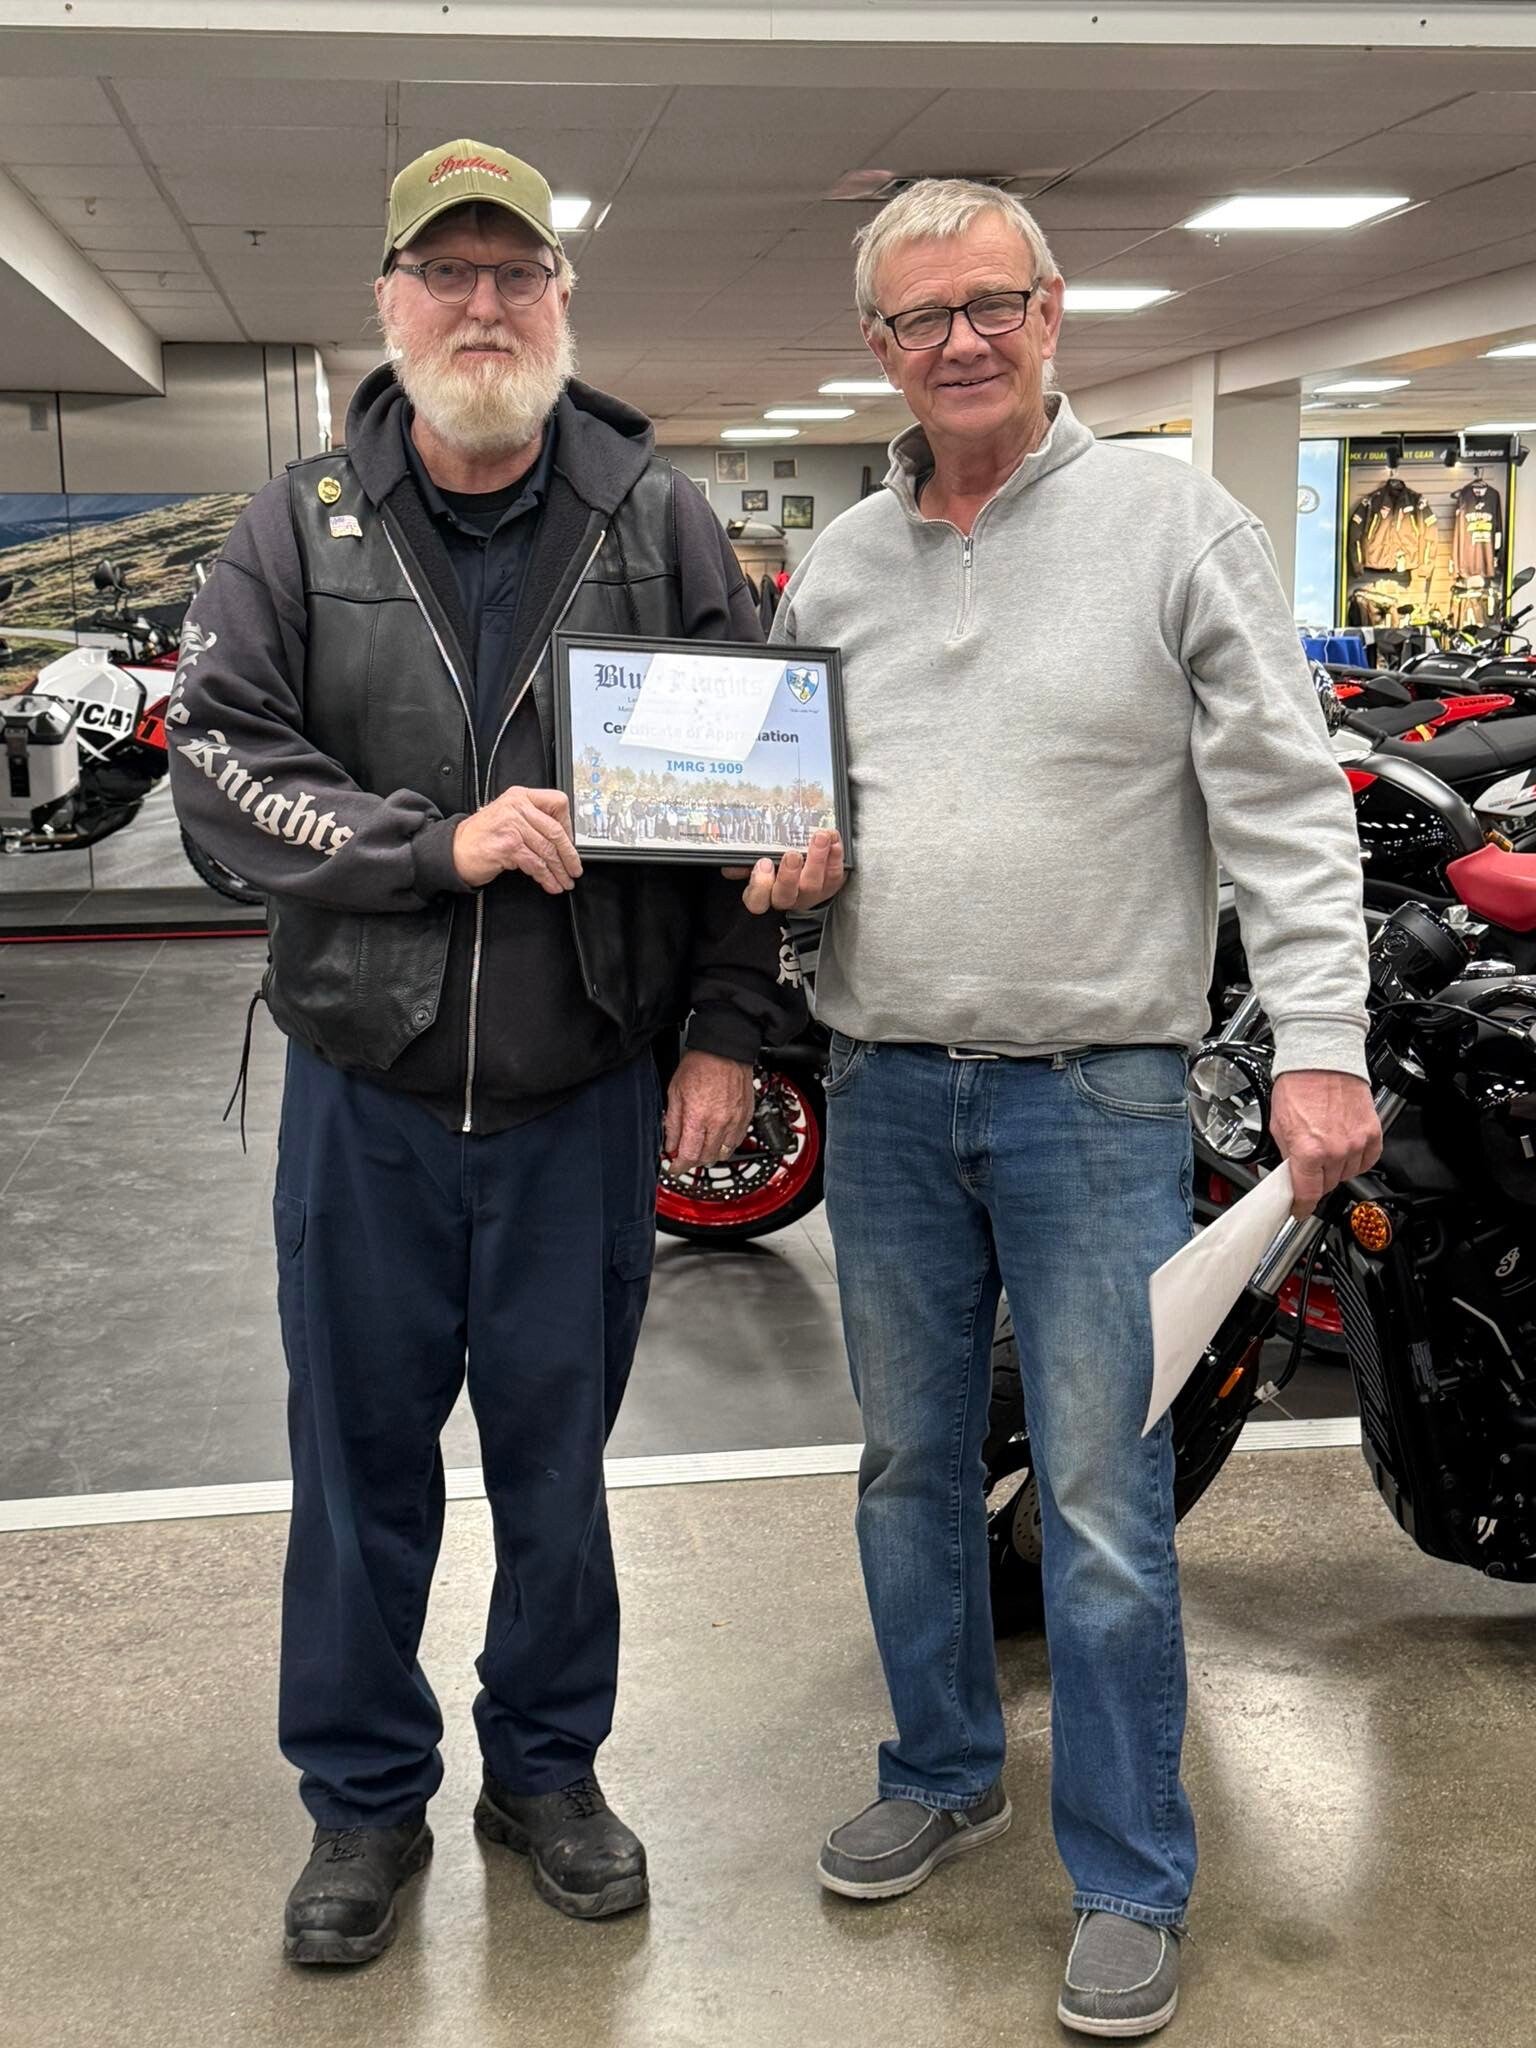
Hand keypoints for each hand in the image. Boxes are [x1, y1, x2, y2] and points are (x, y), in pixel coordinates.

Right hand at [452, 786, 581, 892]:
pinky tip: (550, 884)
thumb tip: (562, 839)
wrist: (454, 850)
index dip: (569, 826)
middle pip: (555, 831)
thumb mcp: (508, 816)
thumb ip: (532, 820)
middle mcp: (517, 807)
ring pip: (547, 850)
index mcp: (520, 796)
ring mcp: (512, 825)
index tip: (572, 843)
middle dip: (569, 855)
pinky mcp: (508, 845)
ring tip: (564, 881)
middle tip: (575, 868)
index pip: (557, 803)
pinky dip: (546, 877)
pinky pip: (535, 864)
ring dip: (559, 870)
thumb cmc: (480, 836)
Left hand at [664, 1050, 754, 1171]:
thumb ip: (672, 1122)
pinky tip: (718, 1139)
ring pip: (723, 1153)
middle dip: (693, 1161)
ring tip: (702, 1148)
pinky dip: (726, 1145)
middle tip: (685, 1157)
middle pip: (706, 1158)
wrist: (725, 1050)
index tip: (675, 1168)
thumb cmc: (700, 1065)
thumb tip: (670, 1144)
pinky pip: (737, 1141)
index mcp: (697, 1117)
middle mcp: (718, 1123)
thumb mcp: (675, 1092)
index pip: (688, 1155)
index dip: (679, 1167)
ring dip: (710, 1155)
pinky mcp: (746, 1116)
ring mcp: (735, 1121)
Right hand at [726, 830, 846, 913]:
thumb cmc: (772, 865)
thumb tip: (731, 863)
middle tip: (792, 854)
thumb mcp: (754, 864)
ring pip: (814, 884)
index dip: (760, 885)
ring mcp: (810, 894)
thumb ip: (742, 863)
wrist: (802, 868)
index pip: (757, 901)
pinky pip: (835, 875)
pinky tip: (834, 841)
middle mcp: (787, 898)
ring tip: (820, 837)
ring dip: (817, 859)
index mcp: (764, 894)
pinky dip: (836, 857)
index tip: (763, 863)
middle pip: (787, 894)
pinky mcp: (830, 885)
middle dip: (789, 874)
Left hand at [1269, 1070, 1381, 1219]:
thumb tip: (1288, 1175)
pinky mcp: (1373, 1133)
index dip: (1301, 1206)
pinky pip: (1367, 1160)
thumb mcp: (1278, 1125)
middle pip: (1328, 1184)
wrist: (1321, 1061)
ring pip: (1347, 1174)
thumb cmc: (1298, 1086)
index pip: (1307, 1194)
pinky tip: (1345, 1145)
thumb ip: (1286, 1155)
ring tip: (1326, 1145)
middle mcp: (1336, 1150)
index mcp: (1308, 1151)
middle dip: (1316, 1178)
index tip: (1298, 1210)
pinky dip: (1356, 1158)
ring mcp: (1357, 1143)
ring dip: (1336, 1168)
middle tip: (1309, 1162)